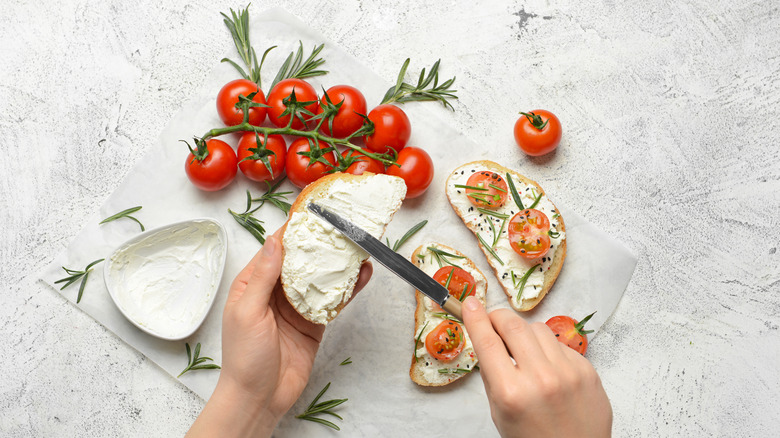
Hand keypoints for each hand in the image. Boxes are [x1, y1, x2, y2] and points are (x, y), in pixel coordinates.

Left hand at [187, 228, 372, 437]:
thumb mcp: (248, 312)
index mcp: (253, 284)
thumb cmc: (244, 358)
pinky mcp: (315, 322)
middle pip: (301, 260)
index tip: (311, 213)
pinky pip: (333, 301)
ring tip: (358, 246)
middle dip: (320, 243)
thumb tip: (275, 241)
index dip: (293, 231)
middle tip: (341, 225)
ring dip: (338, 263)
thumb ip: (263, 276)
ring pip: (320, 278)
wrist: (259, 398)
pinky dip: (348, 288)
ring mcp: (297, 306)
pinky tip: (362, 275)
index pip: (275, 249)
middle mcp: (275, 291)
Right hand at [462, 297, 611, 437]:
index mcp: (511, 393)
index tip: (470, 303)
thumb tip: (488, 339)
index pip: (487, 341)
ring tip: (523, 351)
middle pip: (514, 325)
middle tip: (492, 321)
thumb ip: (494, 376)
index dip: (475, 317)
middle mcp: (540, 379)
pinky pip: (560, 345)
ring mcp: (568, 372)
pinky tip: (547, 367)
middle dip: (498, 317)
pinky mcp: (587, 370)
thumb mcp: (500, 413)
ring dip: (524, 333)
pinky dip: (548, 350)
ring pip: (538, 329)